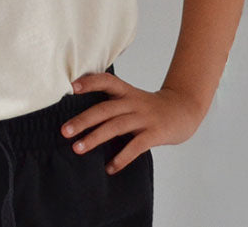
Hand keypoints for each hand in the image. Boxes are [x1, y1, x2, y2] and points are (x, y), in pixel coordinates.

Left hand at [60, 72, 204, 173]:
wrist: (183, 110)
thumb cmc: (149, 106)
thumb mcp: (131, 97)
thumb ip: (112, 102)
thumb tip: (81, 115)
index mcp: (126, 91)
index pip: (106, 81)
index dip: (89, 82)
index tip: (71, 88)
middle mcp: (133, 102)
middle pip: (104, 110)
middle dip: (83, 120)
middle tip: (64, 131)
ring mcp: (144, 118)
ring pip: (116, 127)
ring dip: (95, 138)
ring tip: (78, 149)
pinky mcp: (155, 134)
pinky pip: (136, 147)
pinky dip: (121, 158)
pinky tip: (109, 168)